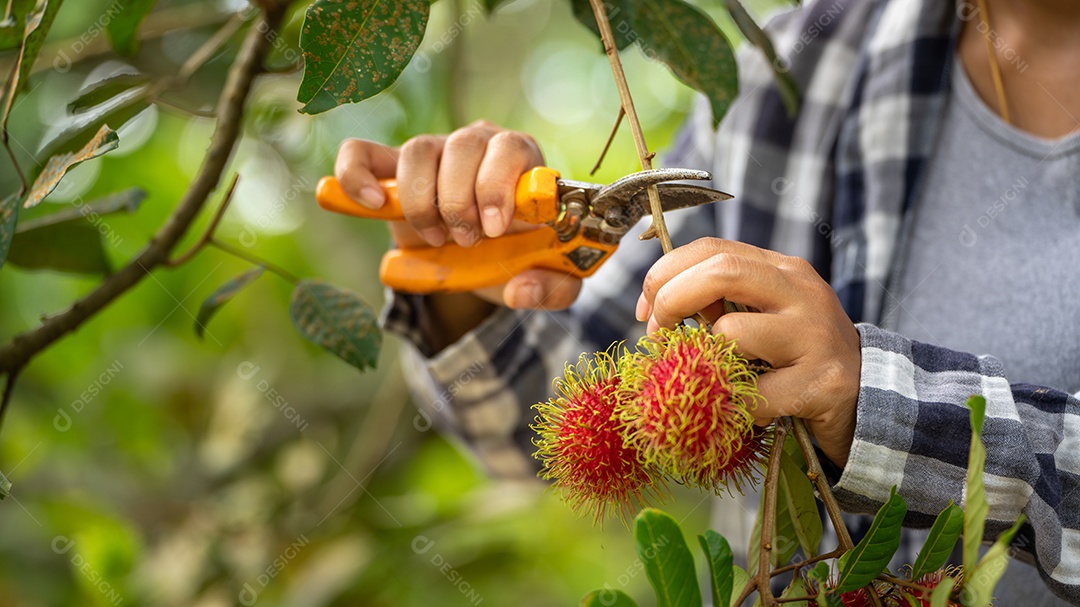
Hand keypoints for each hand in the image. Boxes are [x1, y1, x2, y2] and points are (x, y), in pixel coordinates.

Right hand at [334, 120, 580, 309]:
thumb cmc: (520, 255)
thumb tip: (522, 289)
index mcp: (522, 159)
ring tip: (437, 239)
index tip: (494, 228)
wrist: (484, 258)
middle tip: (467, 241)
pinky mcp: (392, 168)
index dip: (497, 185)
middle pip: (462, 146)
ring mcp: (434, 151)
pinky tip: (373, 205)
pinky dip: (358, 174)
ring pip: (418, 151)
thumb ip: (554, 288)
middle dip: (461, 202)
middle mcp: (478, 142)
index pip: (510, 146)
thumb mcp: (548, 279)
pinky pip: (363, 153)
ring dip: (423, 202)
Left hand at [635, 238, 861, 466]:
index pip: (710, 248)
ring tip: (725, 380)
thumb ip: (722, 302)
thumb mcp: (765, 317)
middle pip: (719, 270)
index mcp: (782, 270)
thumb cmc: (798, 357)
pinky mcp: (822, 381)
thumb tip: (658, 303)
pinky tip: (752, 410)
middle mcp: (801, 291)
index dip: (664, 274)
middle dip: (671, 300)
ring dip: (710, 363)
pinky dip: (738, 407)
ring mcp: (815, 334)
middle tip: (659, 338)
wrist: (869, 398)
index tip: (645, 310)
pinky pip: (753, 393)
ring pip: (731, 332)